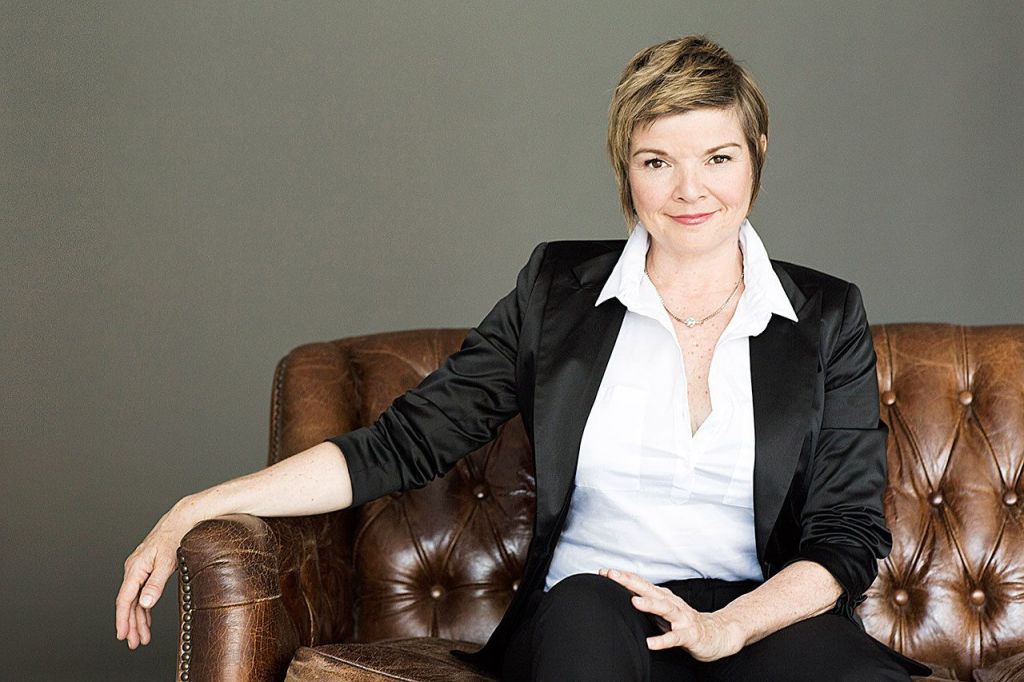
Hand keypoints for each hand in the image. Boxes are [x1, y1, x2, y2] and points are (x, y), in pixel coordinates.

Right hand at [115, 501, 196, 648]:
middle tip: (134, 643)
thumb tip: (145, 603)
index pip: (125, 599)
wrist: (182, 520)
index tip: (123, 635)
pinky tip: (145, 620)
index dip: (123, 619)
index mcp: (135, 568)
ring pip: (135, 600)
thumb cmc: (175, 537)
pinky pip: (141, 593)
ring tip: (141, 637)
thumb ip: (155, 583)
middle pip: (128, 603)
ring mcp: (140, 570)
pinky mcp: (147, 570)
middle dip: (130, 625)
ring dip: (137, 619)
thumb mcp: (167, 562)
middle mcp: (134, 569)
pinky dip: (143, 608)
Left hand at [598, 568, 745, 661]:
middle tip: (612, 575)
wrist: (717, 634)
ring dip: (649, 604)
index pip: (641, 583)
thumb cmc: (685, 622)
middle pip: (649, 590)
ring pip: (664, 609)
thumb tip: (623, 593)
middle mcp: (672, 603)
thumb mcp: (663, 610)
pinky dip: (663, 640)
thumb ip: (646, 601)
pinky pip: (675, 638)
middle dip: (630, 582)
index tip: (604, 571)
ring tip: (634, 601)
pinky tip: (650, 643)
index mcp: (663, 597)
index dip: (623, 577)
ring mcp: (681, 618)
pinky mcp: (689, 635)